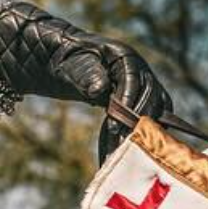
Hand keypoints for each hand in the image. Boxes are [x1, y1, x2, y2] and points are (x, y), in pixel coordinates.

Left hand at [0, 3, 171, 158]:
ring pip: (152, 112)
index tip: (114, 127)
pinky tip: (124, 152)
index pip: (133, 80)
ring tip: (122, 154)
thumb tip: (101, 89)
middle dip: (136, 124)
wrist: (54, 60)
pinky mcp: (136, 101)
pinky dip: (138, 135)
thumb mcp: (68, 67)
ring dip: (140, 133)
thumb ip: (85, 75)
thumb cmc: (60, 60)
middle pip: (150, 98)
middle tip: (121, 147)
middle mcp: (137, 69)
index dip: (127, 103)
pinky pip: (146, 120)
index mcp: (122, 55)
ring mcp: (140, 86)